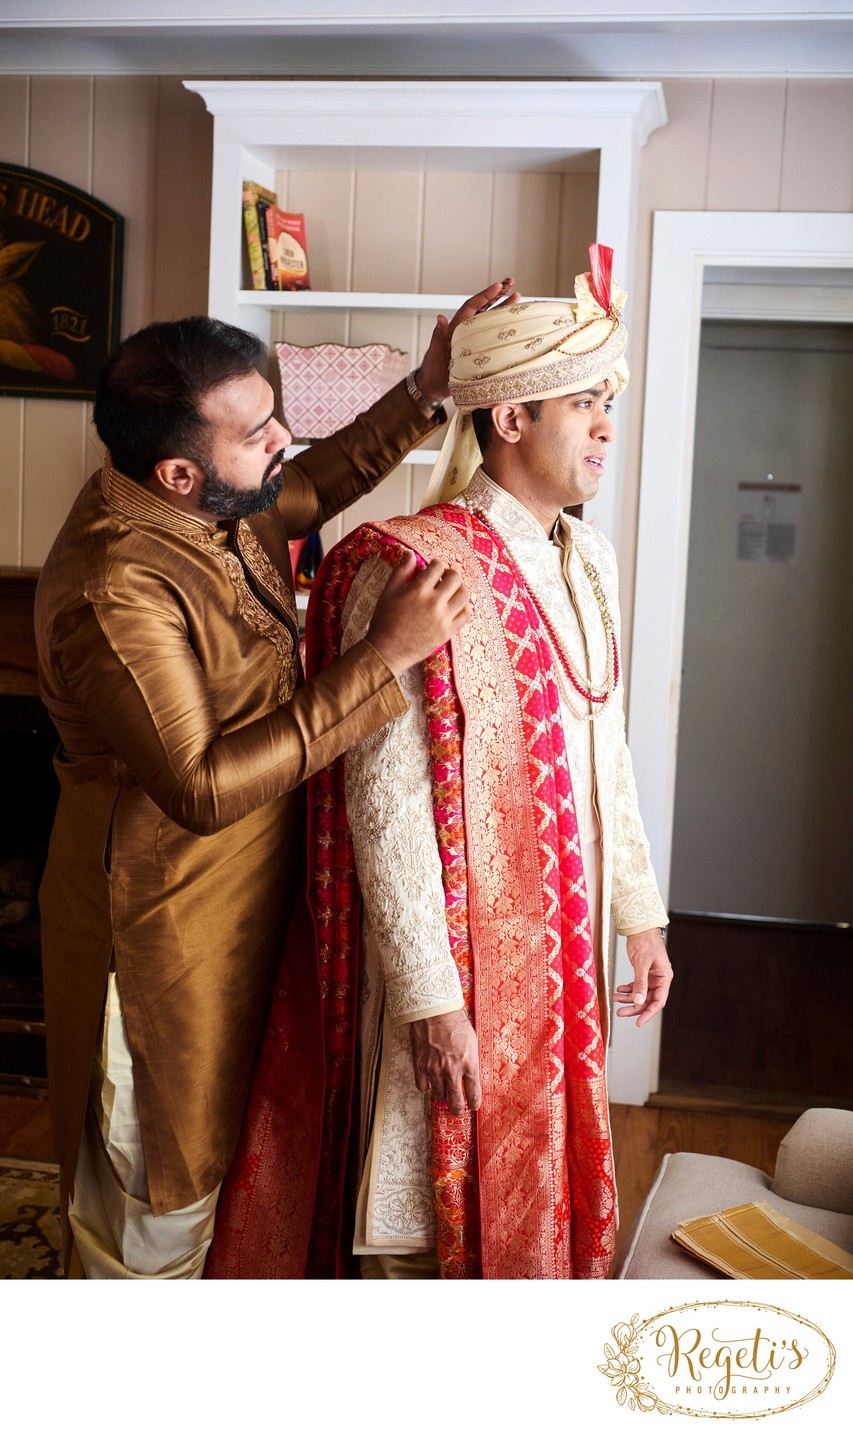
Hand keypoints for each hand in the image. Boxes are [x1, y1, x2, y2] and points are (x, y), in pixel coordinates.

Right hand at [367, 553, 470, 674]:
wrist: (387, 651)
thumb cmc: (384, 621)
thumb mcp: (388, 592)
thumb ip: (401, 572)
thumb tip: (411, 554)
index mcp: (418, 590)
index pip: (437, 567)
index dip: (435, 565)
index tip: (432, 569)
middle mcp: (434, 602)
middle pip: (455, 578)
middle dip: (450, 574)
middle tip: (443, 578)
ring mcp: (443, 618)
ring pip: (464, 595)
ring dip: (458, 589)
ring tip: (450, 592)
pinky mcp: (448, 632)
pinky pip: (466, 615)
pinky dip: (464, 607)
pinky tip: (455, 607)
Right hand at [409, 1009, 480, 1116]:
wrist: (435, 1010)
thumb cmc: (456, 1022)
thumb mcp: (472, 1042)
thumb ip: (471, 1061)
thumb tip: (471, 1076)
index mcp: (469, 1064)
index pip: (474, 1094)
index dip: (474, 1103)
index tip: (473, 1106)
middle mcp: (452, 1070)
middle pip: (455, 1102)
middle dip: (457, 1109)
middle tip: (457, 1109)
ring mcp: (435, 1069)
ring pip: (438, 1095)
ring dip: (442, 1094)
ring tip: (443, 1089)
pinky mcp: (420, 1065)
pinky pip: (422, 1087)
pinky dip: (426, 1086)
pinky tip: (429, 1080)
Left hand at [414, 277, 520, 401]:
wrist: (433, 387)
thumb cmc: (431, 370)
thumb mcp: (434, 352)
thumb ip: (438, 336)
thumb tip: (440, 317)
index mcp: (456, 328)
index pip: (472, 306)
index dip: (485, 296)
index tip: (498, 286)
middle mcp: (467, 330)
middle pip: (484, 308)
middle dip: (498, 294)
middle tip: (511, 281)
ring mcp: (474, 340)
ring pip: (490, 320)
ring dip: (503, 308)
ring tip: (517, 297)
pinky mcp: (479, 351)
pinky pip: (493, 336)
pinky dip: (503, 328)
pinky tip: (515, 324)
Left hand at [614, 929, 673, 1026]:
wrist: (640, 927)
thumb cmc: (645, 942)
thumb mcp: (642, 964)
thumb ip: (640, 983)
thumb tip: (638, 1001)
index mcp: (664, 977)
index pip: (658, 1001)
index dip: (649, 1013)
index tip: (638, 1022)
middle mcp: (659, 979)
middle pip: (648, 999)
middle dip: (634, 1007)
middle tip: (620, 1013)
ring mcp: (651, 976)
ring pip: (640, 993)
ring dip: (628, 998)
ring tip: (616, 999)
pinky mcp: (643, 972)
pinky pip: (636, 985)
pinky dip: (628, 989)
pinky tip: (619, 990)